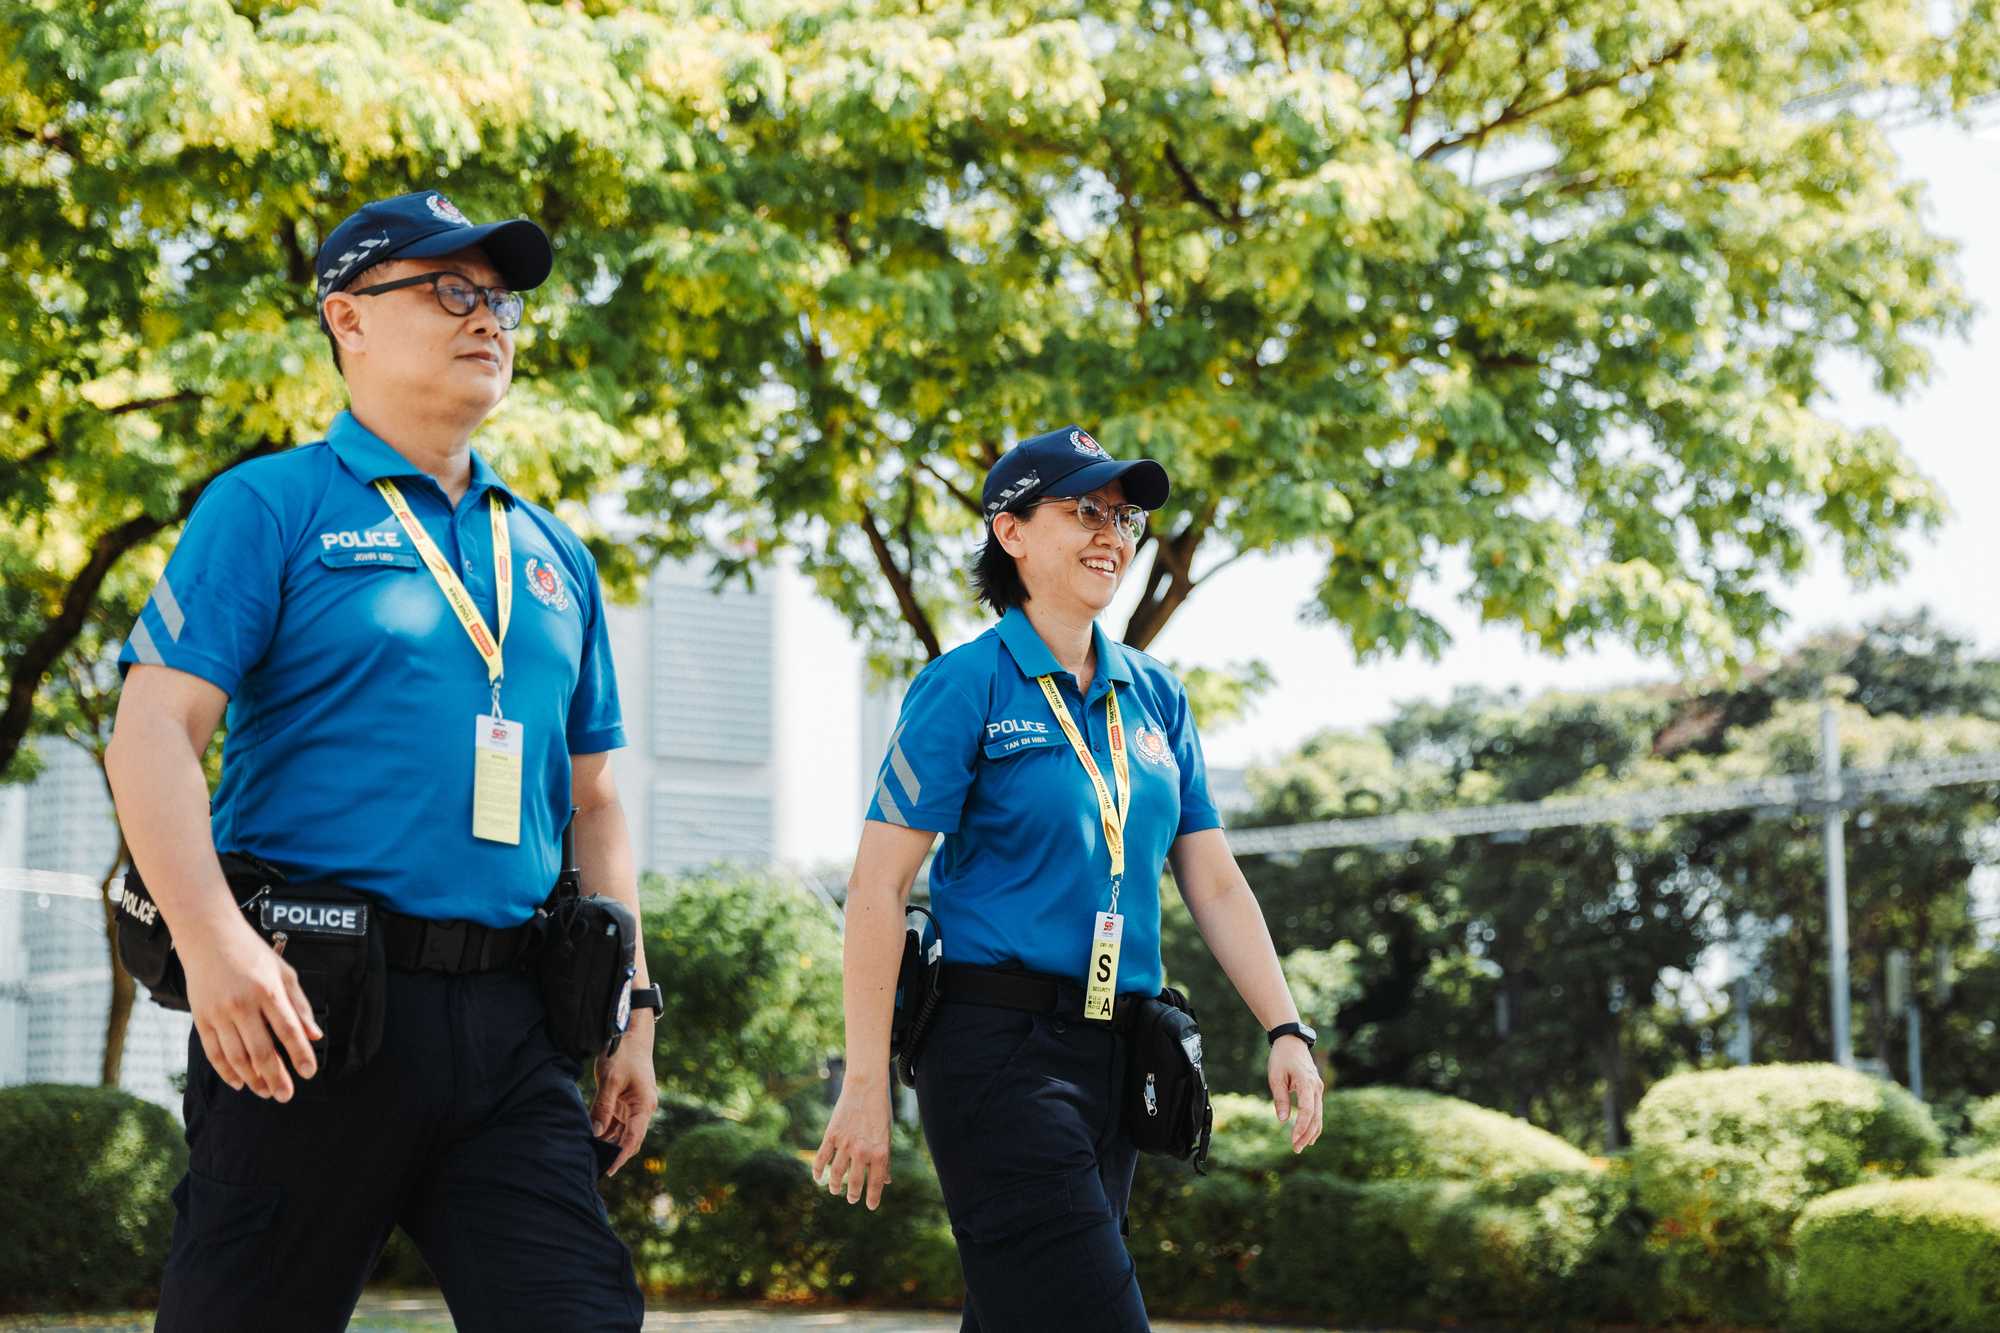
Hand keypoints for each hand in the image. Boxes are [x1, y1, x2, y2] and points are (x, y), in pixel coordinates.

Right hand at [181, 915, 322, 1100]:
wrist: (208, 935)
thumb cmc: (251, 952)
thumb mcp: (283, 971)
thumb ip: (299, 1005)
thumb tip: (315, 1036)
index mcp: (268, 990)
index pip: (288, 1030)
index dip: (300, 1054)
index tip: (309, 1073)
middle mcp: (242, 1004)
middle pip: (262, 1050)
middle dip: (276, 1077)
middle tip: (286, 1095)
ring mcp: (218, 1013)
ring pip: (237, 1056)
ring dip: (252, 1079)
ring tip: (266, 1092)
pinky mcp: (200, 1017)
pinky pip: (213, 1052)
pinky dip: (227, 1071)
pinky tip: (240, 1082)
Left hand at [590, 1015, 659, 1175]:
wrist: (631, 1033)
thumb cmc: (624, 1053)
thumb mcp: (611, 1080)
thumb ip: (603, 1107)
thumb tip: (596, 1133)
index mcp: (644, 1105)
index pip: (634, 1138)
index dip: (622, 1156)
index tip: (610, 1170)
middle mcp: (641, 1109)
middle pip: (630, 1139)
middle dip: (615, 1154)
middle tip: (596, 1169)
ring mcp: (633, 1106)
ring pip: (621, 1133)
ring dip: (609, 1144)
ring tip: (590, 1157)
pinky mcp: (625, 1102)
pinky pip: (615, 1123)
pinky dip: (605, 1132)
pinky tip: (591, 1139)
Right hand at [812, 1072, 893, 1209]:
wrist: (866, 1087)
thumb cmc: (880, 1112)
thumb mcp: (887, 1136)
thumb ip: (885, 1159)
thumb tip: (886, 1181)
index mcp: (880, 1152)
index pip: (876, 1182)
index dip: (873, 1197)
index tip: (870, 1206)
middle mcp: (862, 1151)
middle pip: (855, 1182)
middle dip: (854, 1194)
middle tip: (852, 1199)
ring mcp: (845, 1144)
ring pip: (836, 1174)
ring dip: (835, 1185)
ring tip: (835, 1191)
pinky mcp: (831, 1135)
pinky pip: (821, 1158)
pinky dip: (817, 1171)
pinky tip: (818, 1178)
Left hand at [1269, 1035, 1324, 1152]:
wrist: (1292, 1041)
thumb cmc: (1281, 1058)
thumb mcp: (1275, 1076)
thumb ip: (1280, 1098)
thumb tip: (1283, 1120)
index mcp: (1306, 1083)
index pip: (1307, 1110)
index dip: (1301, 1127)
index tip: (1293, 1140)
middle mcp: (1316, 1087)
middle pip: (1315, 1116)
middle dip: (1306, 1135)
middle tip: (1296, 1149)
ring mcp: (1318, 1089)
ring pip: (1319, 1115)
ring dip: (1311, 1132)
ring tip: (1301, 1146)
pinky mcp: (1316, 1090)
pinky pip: (1317, 1110)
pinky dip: (1314, 1124)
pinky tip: (1309, 1136)